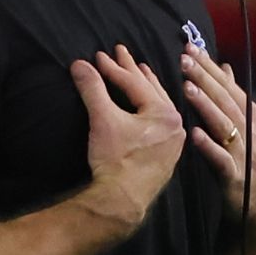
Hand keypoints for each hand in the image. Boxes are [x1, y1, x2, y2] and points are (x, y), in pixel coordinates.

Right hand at [70, 45, 185, 235]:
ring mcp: (173, 142)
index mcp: (165, 113)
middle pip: (151, 90)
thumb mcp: (102, 120)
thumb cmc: (115, 160)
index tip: (99, 55)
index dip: (114, 68)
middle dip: (133, 71)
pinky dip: (149, 110)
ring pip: (158, 106)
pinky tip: (145, 107)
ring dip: (145, 88)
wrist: (122, 201)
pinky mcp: (166, 156)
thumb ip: (92, 89)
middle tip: (121, 52)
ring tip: (138, 72)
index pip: (135, 83)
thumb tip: (79, 64)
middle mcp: (175, 125)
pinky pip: (159, 123)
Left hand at [180, 43, 255, 244]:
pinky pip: (221, 160)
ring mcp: (246, 154)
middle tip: (185, 58)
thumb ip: (236, 99)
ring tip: (188, 87)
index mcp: (255, 118)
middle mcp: (252, 132)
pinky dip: (209, 147)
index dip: (211, 67)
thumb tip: (225, 67)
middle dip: (205, 78)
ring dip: (206, 105)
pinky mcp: (236, 179)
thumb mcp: (251, 128)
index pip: (230, 87)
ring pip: (224, 125)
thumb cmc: (255, 165)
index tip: (192, 48)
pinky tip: (195, 135)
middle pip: (226, 100)